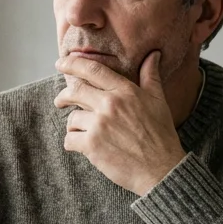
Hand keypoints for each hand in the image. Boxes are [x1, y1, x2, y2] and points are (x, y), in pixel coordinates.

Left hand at [54, 51, 186, 196]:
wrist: (162, 169)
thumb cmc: (161, 135)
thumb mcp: (158, 100)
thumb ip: (151, 75)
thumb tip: (154, 54)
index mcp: (125, 91)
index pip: (93, 70)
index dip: (73, 64)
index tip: (61, 64)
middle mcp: (110, 104)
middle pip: (75, 91)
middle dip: (63, 96)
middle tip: (60, 101)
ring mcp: (100, 125)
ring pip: (72, 119)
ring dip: (74, 126)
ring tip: (83, 133)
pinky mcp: (92, 146)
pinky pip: (70, 140)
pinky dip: (72, 143)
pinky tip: (82, 146)